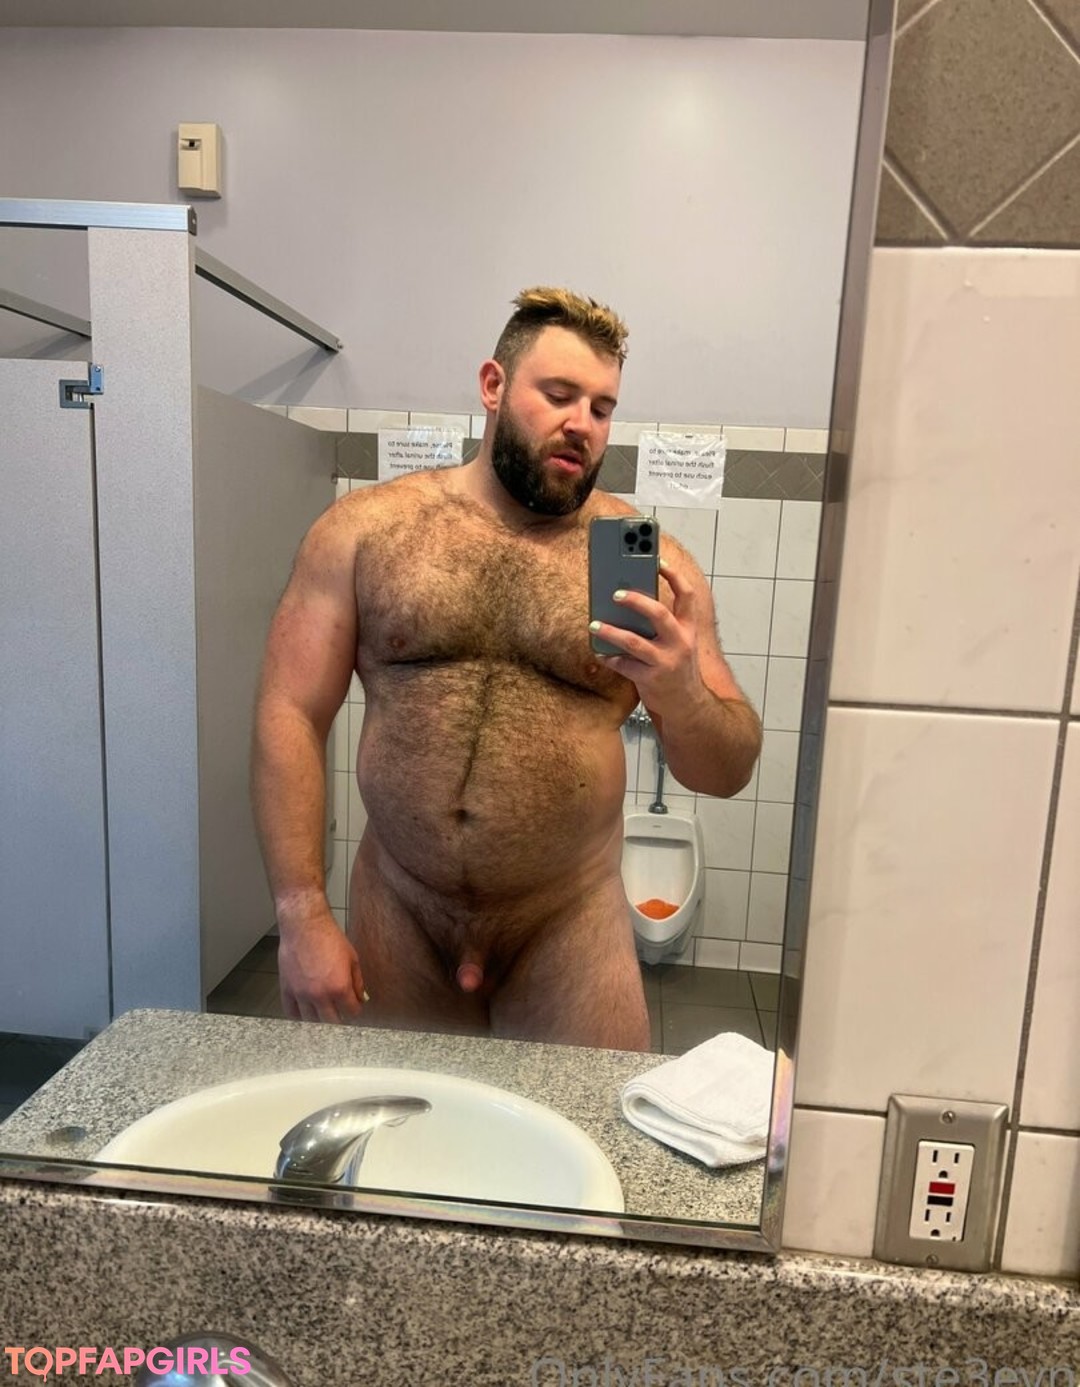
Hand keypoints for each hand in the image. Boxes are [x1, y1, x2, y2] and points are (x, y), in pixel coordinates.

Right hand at [278, 911, 365, 1023]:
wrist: (305, 926)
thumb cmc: (330, 938)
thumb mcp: (352, 958)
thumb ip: (357, 981)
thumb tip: (360, 997)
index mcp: (340, 988)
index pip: (352, 1012)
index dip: (355, 1010)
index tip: (354, 1006)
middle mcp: (320, 995)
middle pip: (331, 1022)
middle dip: (339, 1019)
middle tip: (340, 1013)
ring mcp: (301, 994)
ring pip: (311, 1021)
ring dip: (319, 1019)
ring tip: (323, 1014)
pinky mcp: (287, 989)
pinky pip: (291, 1012)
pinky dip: (298, 1016)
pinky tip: (304, 1012)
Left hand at [590, 558, 702, 712]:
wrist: (688, 707)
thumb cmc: (678, 669)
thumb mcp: (680, 644)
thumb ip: (662, 626)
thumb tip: (629, 604)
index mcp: (689, 630)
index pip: (687, 596)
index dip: (674, 575)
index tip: (657, 560)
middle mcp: (680, 643)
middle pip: (658, 614)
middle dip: (636, 601)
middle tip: (615, 594)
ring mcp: (666, 662)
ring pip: (634, 642)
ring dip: (610, 632)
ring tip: (594, 624)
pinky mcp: (650, 679)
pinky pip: (623, 665)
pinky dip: (609, 658)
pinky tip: (600, 652)